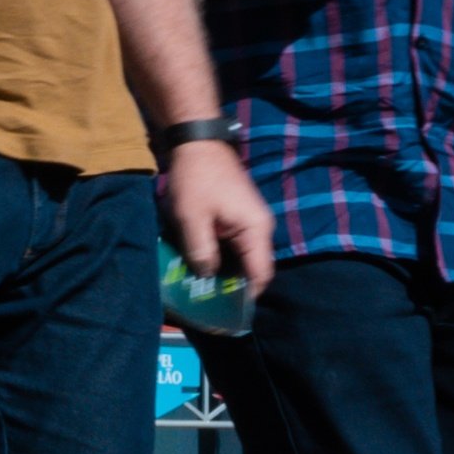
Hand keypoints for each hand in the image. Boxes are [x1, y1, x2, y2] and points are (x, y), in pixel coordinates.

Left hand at [160, 138, 269, 294]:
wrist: (196, 140)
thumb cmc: (197, 179)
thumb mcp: (192, 219)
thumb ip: (202, 252)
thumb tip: (207, 278)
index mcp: (256, 230)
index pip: (260, 275)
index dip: (246, 297)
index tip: (227, 313)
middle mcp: (259, 228)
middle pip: (252, 268)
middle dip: (233, 287)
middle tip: (209, 304)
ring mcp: (249, 221)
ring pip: (242, 257)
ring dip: (225, 272)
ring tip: (203, 288)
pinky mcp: (237, 216)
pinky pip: (234, 245)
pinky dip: (221, 256)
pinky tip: (202, 265)